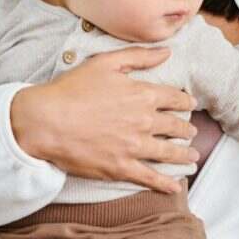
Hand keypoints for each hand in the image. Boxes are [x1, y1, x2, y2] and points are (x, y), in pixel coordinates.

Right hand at [8, 47, 198, 192]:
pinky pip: (149, 177)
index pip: (173, 98)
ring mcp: (134, 147)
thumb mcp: (105, 63)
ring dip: (183, 155)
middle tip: (191, 132)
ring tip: (192, 157)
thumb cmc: (71, 89)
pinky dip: (165, 183)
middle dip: (186, 130)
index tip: (190, 105)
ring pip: (168, 152)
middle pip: (174, 127)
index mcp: (142, 94)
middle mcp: (143, 122)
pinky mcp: (121, 167)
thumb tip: (167, 52)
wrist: (46, 121)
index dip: (184, 102)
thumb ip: (138, 57)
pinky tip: (174, 187)